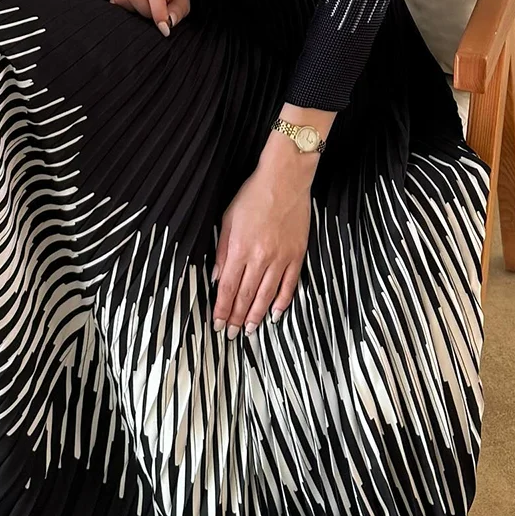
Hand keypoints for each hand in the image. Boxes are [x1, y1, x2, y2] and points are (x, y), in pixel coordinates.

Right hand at [109, 0, 190, 35]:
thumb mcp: (182, 2)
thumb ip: (177, 12)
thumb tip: (168, 23)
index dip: (158, 13)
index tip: (163, 29)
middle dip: (145, 12)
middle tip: (154, 16)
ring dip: (134, 11)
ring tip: (145, 11)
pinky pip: (115, 2)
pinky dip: (125, 10)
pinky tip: (136, 9)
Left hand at [211, 141, 314, 337]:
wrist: (285, 180)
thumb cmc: (254, 196)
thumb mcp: (228, 219)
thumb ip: (222, 250)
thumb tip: (218, 277)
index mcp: (239, 248)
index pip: (228, 288)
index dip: (222, 309)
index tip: (217, 324)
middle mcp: (260, 258)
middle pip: (246, 296)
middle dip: (236, 318)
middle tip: (230, 335)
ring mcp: (281, 258)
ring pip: (267, 295)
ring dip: (257, 316)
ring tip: (249, 331)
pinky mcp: (297, 255)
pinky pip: (289, 285)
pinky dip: (282, 302)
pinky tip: (276, 315)